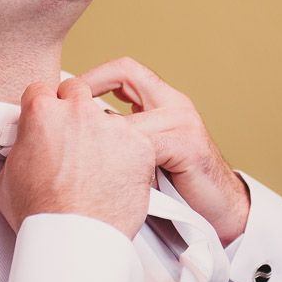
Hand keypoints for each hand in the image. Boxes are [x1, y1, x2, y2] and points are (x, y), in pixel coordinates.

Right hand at [0, 78, 155, 239]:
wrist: (74, 238)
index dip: (45, 105)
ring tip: (98, 166)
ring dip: (104, 134)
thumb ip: (20, 150)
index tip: (50, 116)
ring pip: (109, 117)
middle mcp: (79, 111)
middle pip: (78, 91)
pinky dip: (130, 155)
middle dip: (75, 109)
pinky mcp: (140, 144)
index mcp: (43, 113)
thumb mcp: (9, 176)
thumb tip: (25, 150)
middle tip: (75, 136)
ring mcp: (113, 126)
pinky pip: (137, 141)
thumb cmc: (42, 214)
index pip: (43, 90)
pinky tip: (118, 175)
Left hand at [79, 57, 249, 245]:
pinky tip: (105, 174)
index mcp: (164, 100)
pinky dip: (121, 159)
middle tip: (60, 106)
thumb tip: (72, 132)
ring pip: (128, 114)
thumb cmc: (177, 186)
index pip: (124, 70)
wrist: (220, 211)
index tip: (64, 92)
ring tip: (76, 147)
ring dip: (99, 132)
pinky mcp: (187, 146)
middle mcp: (175, 103)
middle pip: (127, 73)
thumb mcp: (146, 152)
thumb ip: (121, 136)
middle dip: (89, 86)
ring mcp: (183, 122)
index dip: (93, 76)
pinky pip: (143, 145)